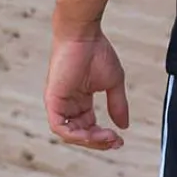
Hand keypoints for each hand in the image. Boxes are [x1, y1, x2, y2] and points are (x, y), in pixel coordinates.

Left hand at [45, 28, 129, 150]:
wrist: (84, 35)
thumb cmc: (96, 52)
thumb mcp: (113, 83)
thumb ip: (117, 105)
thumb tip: (124, 126)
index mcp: (80, 100)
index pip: (89, 127)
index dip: (103, 137)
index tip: (120, 139)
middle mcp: (68, 104)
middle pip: (80, 134)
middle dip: (98, 141)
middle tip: (115, 141)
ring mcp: (59, 102)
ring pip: (69, 134)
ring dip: (89, 140)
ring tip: (106, 137)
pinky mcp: (52, 100)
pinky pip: (59, 126)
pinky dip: (74, 135)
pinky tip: (91, 134)